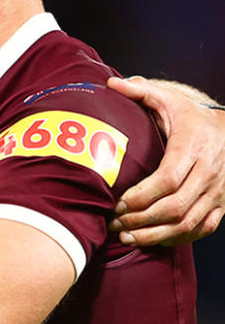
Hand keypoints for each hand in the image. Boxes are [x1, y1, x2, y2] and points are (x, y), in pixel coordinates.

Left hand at [108, 76, 224, 244]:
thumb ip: (141, 91)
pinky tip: (153, 240)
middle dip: (142, 220)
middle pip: (175, 206)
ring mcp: (218, 191)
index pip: (168, 179)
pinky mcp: (222, 205)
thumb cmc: (193, 117)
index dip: (141, 196)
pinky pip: (203, 229)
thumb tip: (111, 83)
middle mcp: (209, 173)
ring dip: (156, 235)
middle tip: (114, 224)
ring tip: (126, 237)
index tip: (117, 203)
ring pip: (188, 223)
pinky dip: (178, 239)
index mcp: (194, 148)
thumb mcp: (170, 100)